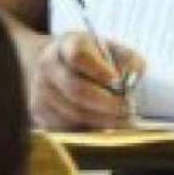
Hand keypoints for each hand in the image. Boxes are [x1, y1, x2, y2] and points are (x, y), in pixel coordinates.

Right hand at [30, 32, 145, 129]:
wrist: (57, 64)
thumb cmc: (91, 57)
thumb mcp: (110, 48)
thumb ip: (127, 58)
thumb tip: (135, 74)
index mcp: (66, 45)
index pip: (79, 57)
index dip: (100, 71)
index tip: (118, 81)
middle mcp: (48, 66)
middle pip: (77, 90)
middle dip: (107, 103)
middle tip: (128, 108)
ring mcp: (40, 90)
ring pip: (72, 113)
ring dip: (101, 120)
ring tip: (122, 119)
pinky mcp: (38, 112)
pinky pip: (65, 127)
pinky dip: (88, 130)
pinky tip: (105, 126)